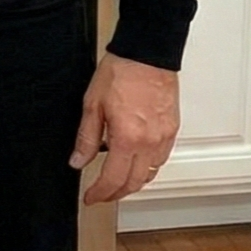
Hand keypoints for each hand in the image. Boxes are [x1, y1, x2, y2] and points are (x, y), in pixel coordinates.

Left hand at [69, 53, 179, 203]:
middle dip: (116, 194)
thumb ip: (86, 138)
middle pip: (134, 183)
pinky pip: (161, 159)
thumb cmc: (121, 72)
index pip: (113, 179)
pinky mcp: (172, 130)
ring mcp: (164, 138)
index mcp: (127, 137)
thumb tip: (77, 161)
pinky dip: (147, 168)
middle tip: (101, 194)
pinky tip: (136, 163)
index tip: (90, 197)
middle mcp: (149, 142)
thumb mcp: (92, 104)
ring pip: (150, 174)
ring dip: (133, 183)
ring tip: (117, 183)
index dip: (99, 193)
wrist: (146, 53)